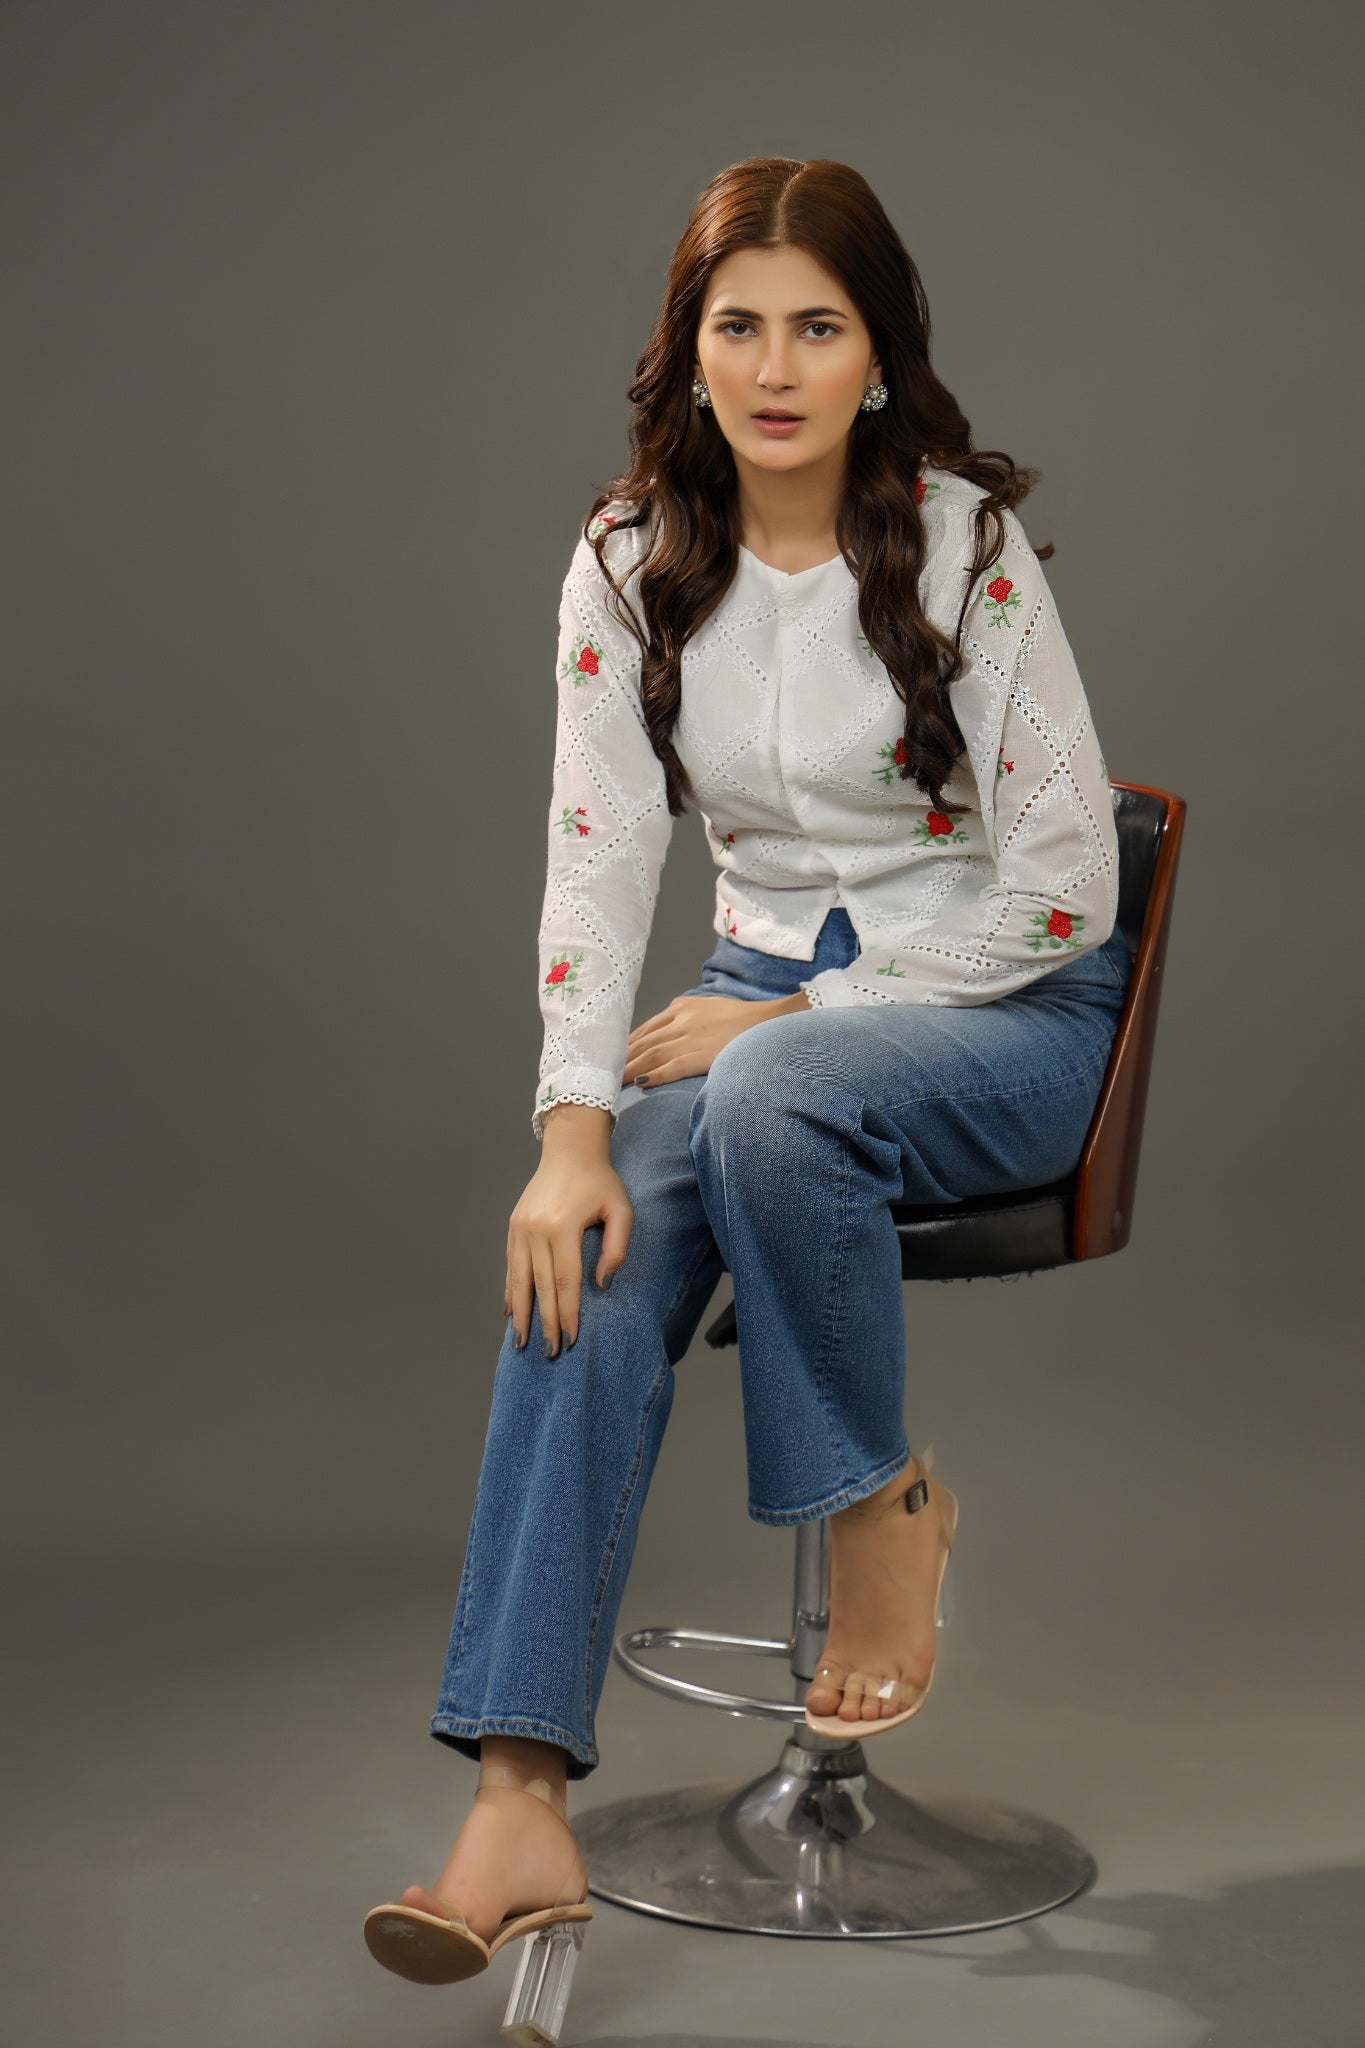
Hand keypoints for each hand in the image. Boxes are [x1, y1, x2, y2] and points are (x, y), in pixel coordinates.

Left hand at [624, 990, 806, 1087]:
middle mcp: (682, 1020)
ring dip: (629, 1070)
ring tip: (611, 1084)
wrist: (772, 1021)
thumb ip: (684, 1020)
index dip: (625, 1047)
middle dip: (620, 1060)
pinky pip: (674, 1066)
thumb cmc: (742, 1019)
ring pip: (651, 1055)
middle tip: (600, 1075)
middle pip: (642, 1043)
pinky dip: (655, 1074)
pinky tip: (641, 1083)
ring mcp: (693, 1037)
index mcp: (682, 1008)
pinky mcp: (705, 1054)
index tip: (610, 1061)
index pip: (645, 1030)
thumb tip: (663, 1038)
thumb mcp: (708, 1009)